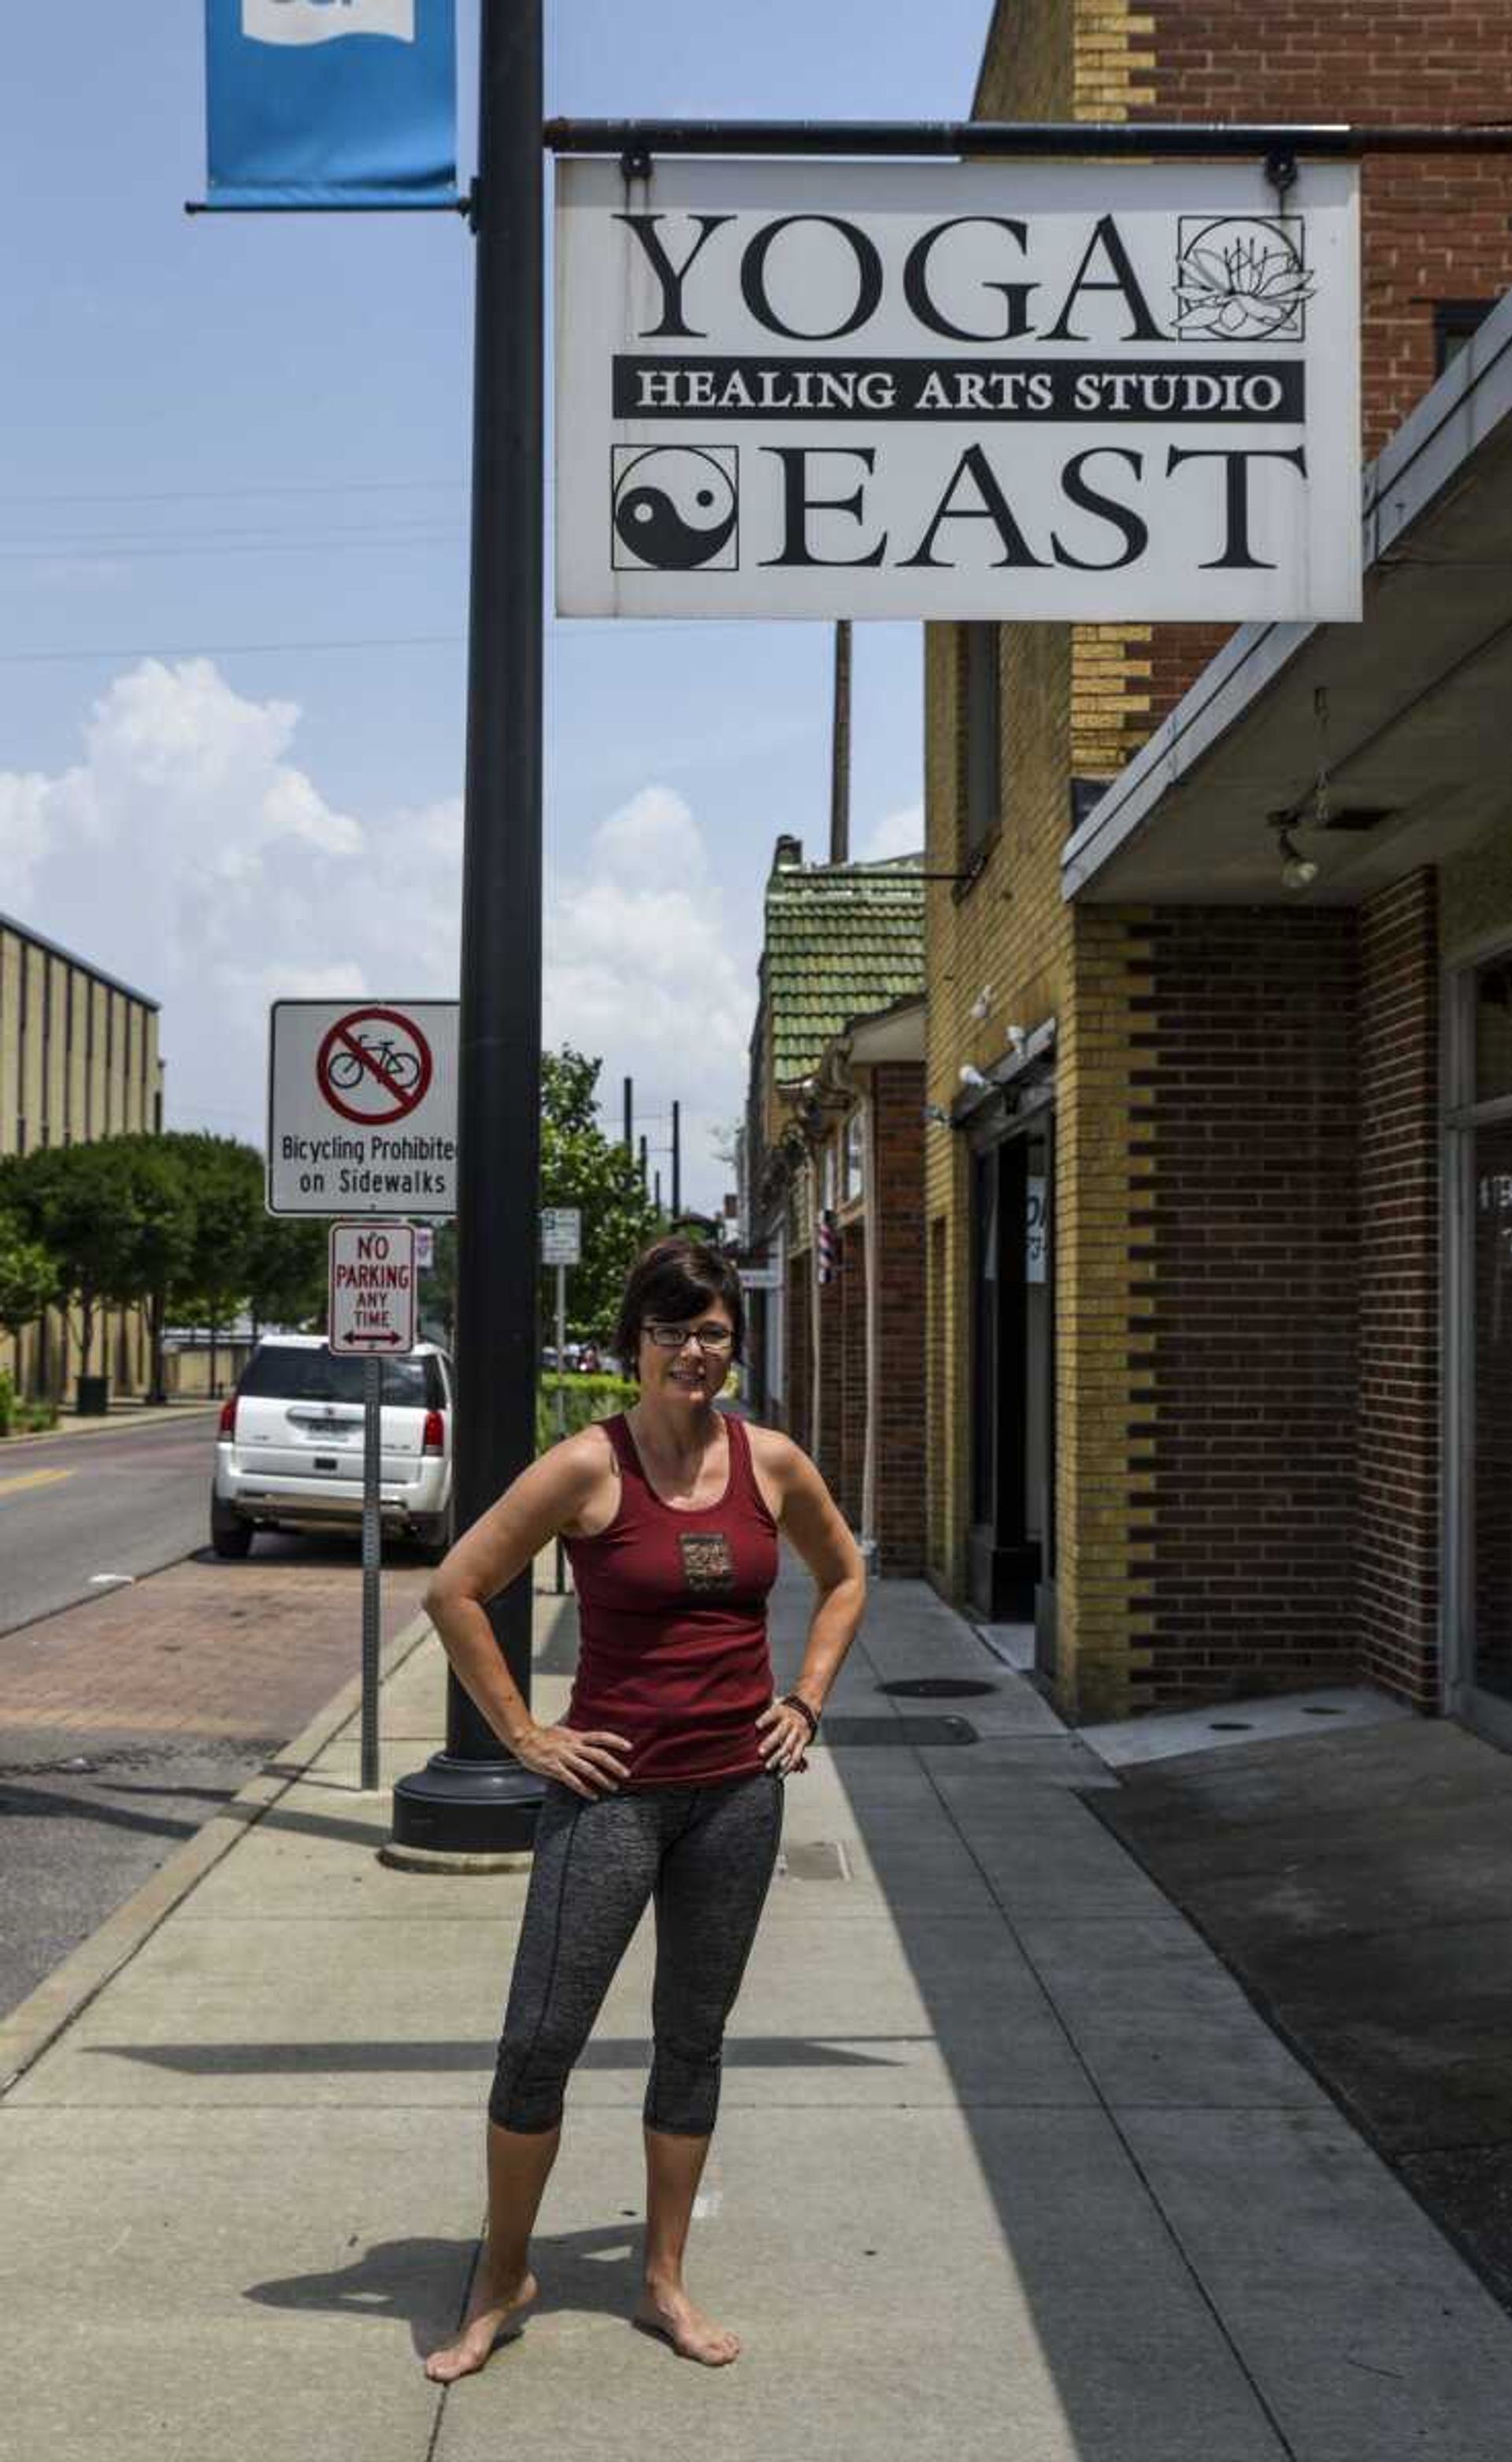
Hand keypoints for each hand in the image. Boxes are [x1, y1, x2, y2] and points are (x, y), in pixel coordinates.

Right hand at [510, 1722, 632, 1798]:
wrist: (524, 1738)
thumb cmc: (542, 1735)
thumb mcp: (564, 1731)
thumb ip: (577, 1736)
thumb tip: (589, 1738)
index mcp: (576, 1736)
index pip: (601, 1737)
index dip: (616, 1741)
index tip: (629, 1747)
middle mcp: (573, 1746)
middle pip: (599, 1755)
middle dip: (614, 1765)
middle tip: (626, 1774)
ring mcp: (564, 1757)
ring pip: (588, 1769)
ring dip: (603, 1779)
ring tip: (613, 1787)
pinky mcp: (555, 1768)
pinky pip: (572, 1780)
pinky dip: (584, 1789)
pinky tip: (592, 1795)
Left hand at [755, 1697, 812, 1775]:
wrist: (807, 1707)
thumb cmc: (785, 1710)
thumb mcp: (776, 1704)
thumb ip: (764, 1712)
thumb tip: (745, 1715)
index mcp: (782, 1711)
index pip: (773, 1713)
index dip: (765, 1719)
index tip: (756, 1725)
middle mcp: (791, 1722)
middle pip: (781, 1732)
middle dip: (771, 1742)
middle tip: (760, 1752)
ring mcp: (798, 1732)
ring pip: (788, 1746)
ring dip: (778, 1757)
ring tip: (768, 1766)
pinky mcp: (804, 1741)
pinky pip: (797, 1756)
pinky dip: (789, 1766)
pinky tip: (780, 1773)